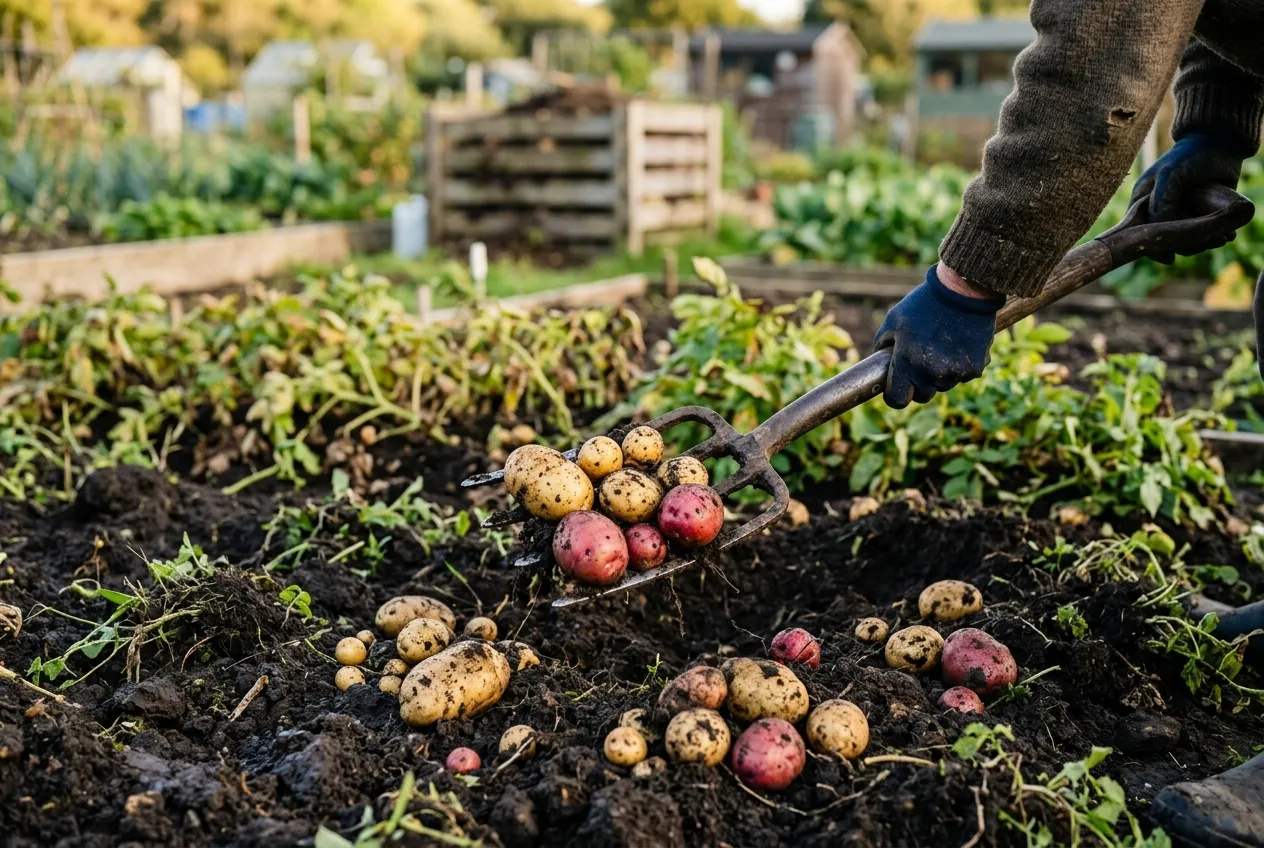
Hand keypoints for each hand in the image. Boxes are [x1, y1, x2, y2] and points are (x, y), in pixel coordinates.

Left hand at [874, 265, 1004, 408]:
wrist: (963, 290)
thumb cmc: (923, 304)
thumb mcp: (893, 321)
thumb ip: (882, 346)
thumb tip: (880, 365)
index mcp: (907, 363)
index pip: (897, 400)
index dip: (896, 394)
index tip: (899, 385)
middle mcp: (931, 373)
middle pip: (923, 395)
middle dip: (920, 383)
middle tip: (922, 360)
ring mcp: (955, 373)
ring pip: (944, 385)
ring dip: (941, 374)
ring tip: (942, 346)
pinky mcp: (975, 368)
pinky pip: (963, 376)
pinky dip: (960, 365)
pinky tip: (959, 343)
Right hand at [1131, 132, 1248, 262]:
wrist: (1220, 141)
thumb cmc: (1189, 156)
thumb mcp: (1170, 176)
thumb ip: (1161, 203)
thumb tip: (1162, 232)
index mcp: (1142, 202)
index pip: (1141, 232)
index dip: (1153, 247)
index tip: (1169, 257)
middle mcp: (1159, 210)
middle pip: (1165, 239)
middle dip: (1185, 246)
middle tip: (1205, 243)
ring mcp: (1180, 212)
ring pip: (1185, 238)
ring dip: (1203, 242)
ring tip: (1220, 238)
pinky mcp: (1200, 212)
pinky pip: (1203, 231)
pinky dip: (1214, 235)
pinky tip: (1226, 235)